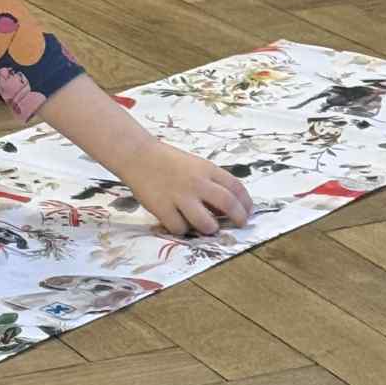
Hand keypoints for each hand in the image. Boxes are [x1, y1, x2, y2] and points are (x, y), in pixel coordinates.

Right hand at [121, 140, 252, 236]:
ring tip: (208, 227)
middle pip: (228, 204)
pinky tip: (180, 222)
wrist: (138, 155)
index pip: (236, 187)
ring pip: (206, 223)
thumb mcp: (195, 166)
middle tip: (240, 224)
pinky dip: (183, 229)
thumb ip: (210, 183)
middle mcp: (197, 183)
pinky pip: (180, 228)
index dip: (246, 202)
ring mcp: (180, 196)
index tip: (248, 211)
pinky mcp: (163, 208)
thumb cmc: (168, 161)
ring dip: (211, 229)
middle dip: (239, 218)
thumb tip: (224, 209)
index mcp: (207, 169)